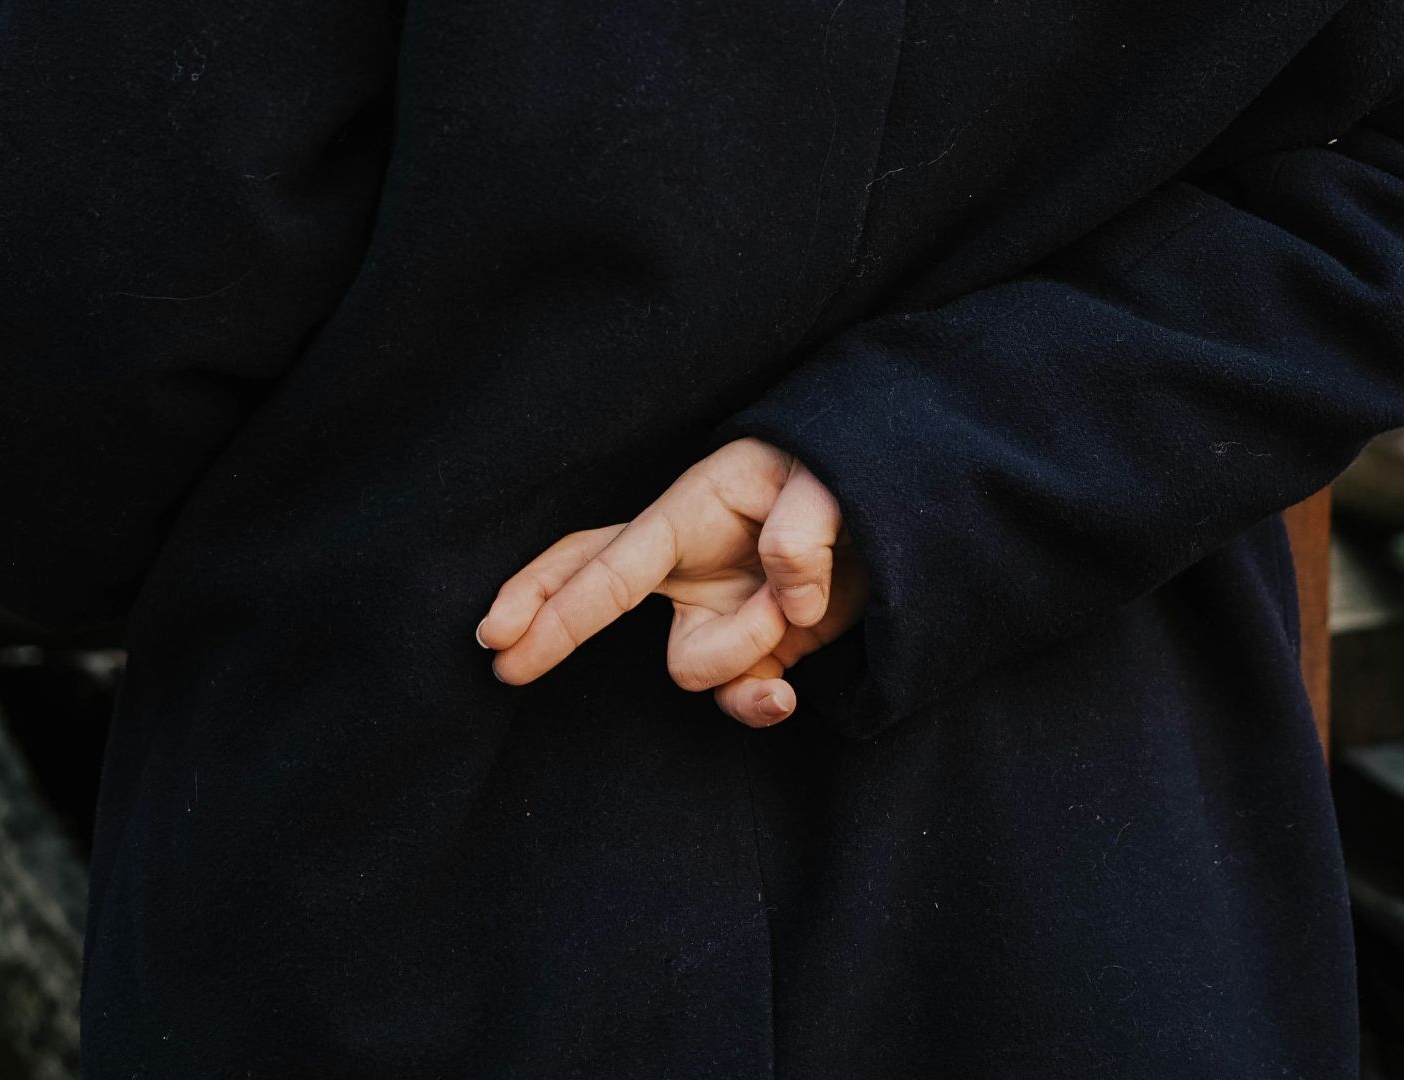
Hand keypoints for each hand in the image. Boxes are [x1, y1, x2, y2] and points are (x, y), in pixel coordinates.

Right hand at [478, 437, 868, 726]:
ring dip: (750, 651)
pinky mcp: (755, 648)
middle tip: (502, 660)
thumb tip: (789, 598)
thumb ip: (806, 527)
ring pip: (692, 667)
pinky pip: (735, 695)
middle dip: (546, 623)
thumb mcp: (833, 479)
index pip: (609, 565)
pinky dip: (760, 702)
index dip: (554, 606)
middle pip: (590, 588)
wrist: (903, 510)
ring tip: (805, 603)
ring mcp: (718, 610)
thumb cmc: (847, 473)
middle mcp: (690, 563)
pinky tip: (788, 695)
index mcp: (691, 511)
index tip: (500, 640)